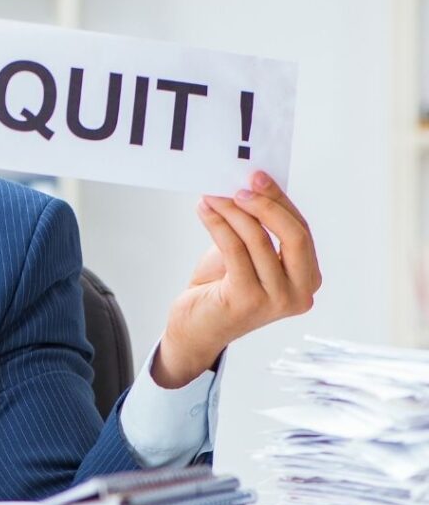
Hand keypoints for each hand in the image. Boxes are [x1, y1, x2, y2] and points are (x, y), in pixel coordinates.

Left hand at [152, 170, 321, 387]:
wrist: (196, 328)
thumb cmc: (222, 288)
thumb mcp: (247, 254)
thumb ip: (257, 228)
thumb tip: (248, 185)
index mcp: (308, 279)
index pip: (300, 230)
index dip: (280, 200)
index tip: (257, 176)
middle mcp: (300, 292)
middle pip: (293, 235)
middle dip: (266, 203)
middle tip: (240, 183)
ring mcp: (276, 299)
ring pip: (259, 240)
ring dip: (233, 211)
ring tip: (212, 194)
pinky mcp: (247, 300)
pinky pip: (234, 250)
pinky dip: (219, 224)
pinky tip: (205, 210)